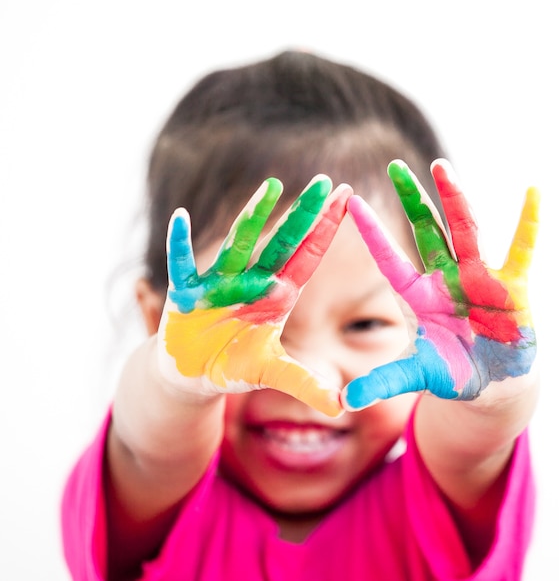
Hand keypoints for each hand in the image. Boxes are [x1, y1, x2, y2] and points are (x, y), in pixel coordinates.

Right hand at [158, 176, 352, 416]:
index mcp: (276, 296)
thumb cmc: (233, 364)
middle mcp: (251, 281)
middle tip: (324, 182)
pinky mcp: (185, 295)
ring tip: (272, 186)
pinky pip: (181, 265)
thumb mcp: (271, 374)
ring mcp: (218, 284)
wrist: (192, 373)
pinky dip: (179, 244)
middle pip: (281, 242)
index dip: (326, 230)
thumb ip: (304, 385)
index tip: (347, 198)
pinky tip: (181, 219)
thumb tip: (341, 408)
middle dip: (303, 214)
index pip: (307, 257)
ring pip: (238, 244)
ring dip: (253, 216)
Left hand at [342, 159, 538, 409]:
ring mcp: (480, 279)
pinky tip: (533, 192)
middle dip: (412, 200)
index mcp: (422, 296)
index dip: (372, 233)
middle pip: (427, 232)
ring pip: (466, 231)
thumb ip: (386, 381)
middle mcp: (448, 280)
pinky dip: (528, 223)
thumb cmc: (454, 373)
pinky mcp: (513, 288)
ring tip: (441, 166)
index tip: (350, 202)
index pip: (391, 260)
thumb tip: (346, 401)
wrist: (494, 383)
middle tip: (394, 166)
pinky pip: (522, 251)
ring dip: (455, 199)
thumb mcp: (419, 375)